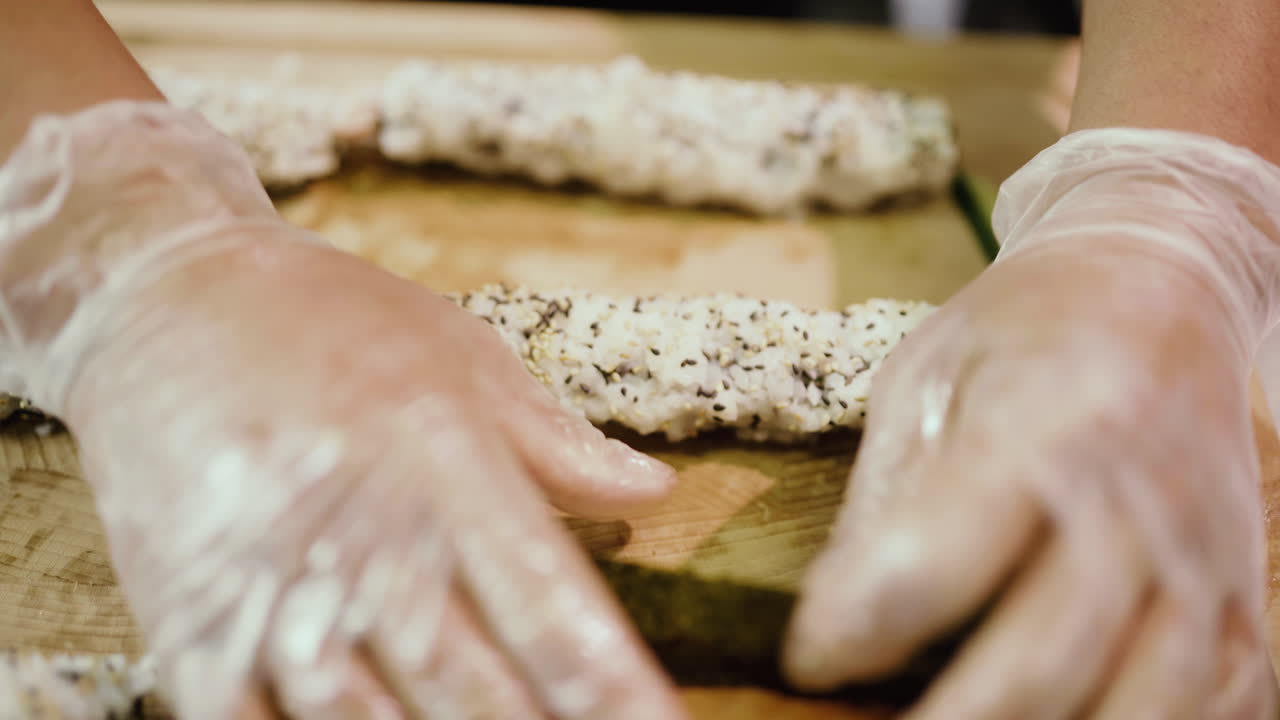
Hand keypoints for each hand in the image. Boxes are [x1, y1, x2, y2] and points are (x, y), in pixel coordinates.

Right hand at [0, 102, 686, 719]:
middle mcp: (372, 551)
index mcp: (452, 480)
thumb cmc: (331, 320)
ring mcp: (275, 596)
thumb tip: (658, 490)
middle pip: (478, 697)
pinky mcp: (191, 623)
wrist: (163, 295)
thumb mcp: (463, 357)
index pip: (556, 620)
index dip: (618, 697)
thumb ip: (558, 443)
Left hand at [784, 128, 1279, 718]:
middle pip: (1039, 662)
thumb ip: (885, 499)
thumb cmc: (1023, 327)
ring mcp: (1204, 558)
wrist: (1164, 281)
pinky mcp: (1243, 593)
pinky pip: (1219, 706)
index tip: (808, 657)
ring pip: (1140, 708)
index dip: (857, 626)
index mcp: (1042, 426)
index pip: (933, 561)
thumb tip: (834, 622)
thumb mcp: (923, 378)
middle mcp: (1137, 501)